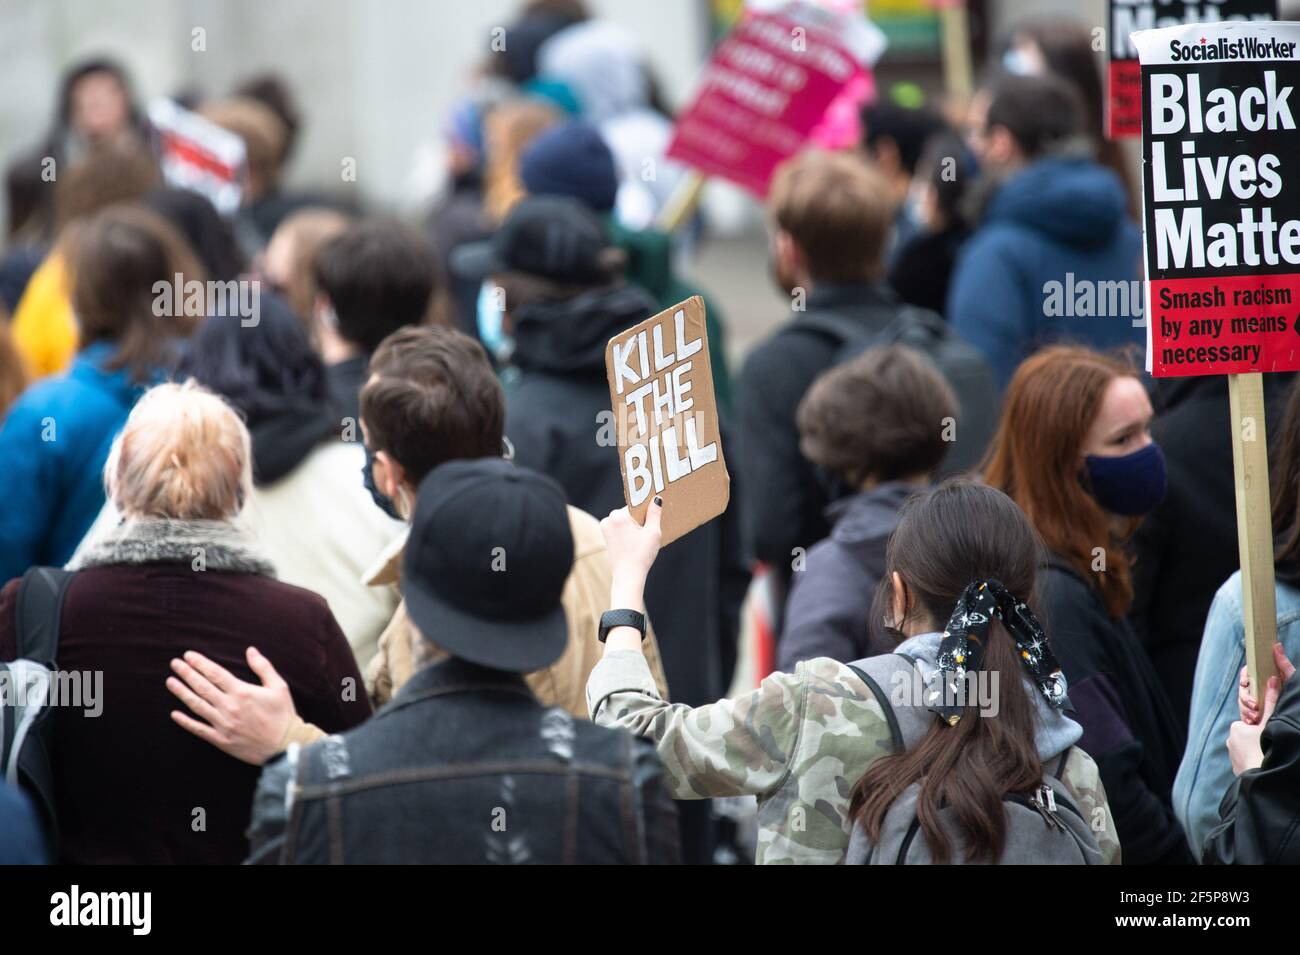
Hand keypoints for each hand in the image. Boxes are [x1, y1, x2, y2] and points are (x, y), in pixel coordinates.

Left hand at [166, 647, 295, 764]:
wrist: (285, 745)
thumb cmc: (283, 714)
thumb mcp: (279, 686)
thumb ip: (263, 667)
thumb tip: (250, 650)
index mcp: (242, 692)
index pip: (215, 673)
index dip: (200, 663)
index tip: (188, 655)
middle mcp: (229, 706)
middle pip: (202, 687)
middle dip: (187, 673)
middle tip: (174, 663)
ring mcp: (223, 724)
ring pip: (197, 705)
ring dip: (182, 693)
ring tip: (170, 682)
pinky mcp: (221, 740)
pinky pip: (199, 729)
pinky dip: (185, 722)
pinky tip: (174, 714)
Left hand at [601, 497, 662, 588]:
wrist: (628, 576)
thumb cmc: (641, 555)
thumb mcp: (653, 532)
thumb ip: (655, 513)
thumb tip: (656, 499)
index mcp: (617, 516)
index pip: (636, 505)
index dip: (647, 511)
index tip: (653, 518)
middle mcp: (608, 520)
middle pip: (630, 513)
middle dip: (641, 520)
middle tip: (648, 532)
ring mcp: (605, 528)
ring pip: (626, 521)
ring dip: (635, 527)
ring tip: (642, 540)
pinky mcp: (606, 537)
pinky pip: (621, 528)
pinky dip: (629, 533)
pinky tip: (636, 543)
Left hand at [1228, 672, 1281, 774]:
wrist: (1261, 777)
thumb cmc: (1264, 747)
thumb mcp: (1270, 722)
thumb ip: (1271, 702)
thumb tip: (1272, 679)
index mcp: (1236, 727)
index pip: (1250, 723)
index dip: (1261, 727)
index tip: (1268, 733)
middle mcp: (1230, 740)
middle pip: (1249, 737)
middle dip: (1259, 740)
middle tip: (1270, 745)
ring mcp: (1232, 755)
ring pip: (1247, 749)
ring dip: (1256, 751)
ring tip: (1267, 756)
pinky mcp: (1236, 769)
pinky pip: (1246, 762)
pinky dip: (1254, 762)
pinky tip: (1263, 765)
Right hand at [1238, 643, 1294, 723]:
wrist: (1295, 716)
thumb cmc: (1294, 692)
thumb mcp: (1289, 678)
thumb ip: (1283, 663)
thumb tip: (1277, 645)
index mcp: (1262, 680)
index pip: (1246, 675)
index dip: (1243, 678)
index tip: (1246, 684)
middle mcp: (1256, 690)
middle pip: (1242, 691)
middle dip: (1246, 699)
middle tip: (1255, 706)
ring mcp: (1255, 703)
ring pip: (1241, 704)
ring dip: (1246, 710)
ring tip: (1256, 717)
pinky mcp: (1254, 714)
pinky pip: (1244, 716)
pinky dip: (1247, 718)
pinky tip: (1253, 721)